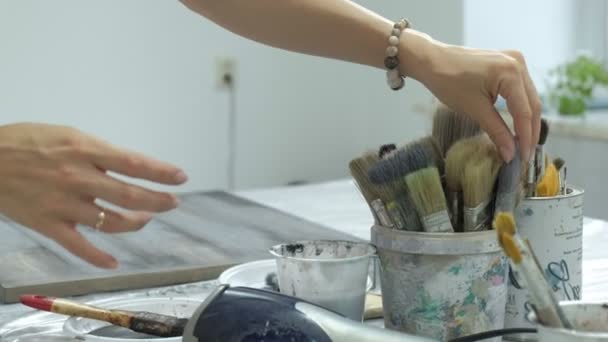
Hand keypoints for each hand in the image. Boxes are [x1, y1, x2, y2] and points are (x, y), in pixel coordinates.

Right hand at [0, 123, 187, 267]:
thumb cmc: (25, 142)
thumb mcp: (67, 135)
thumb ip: (98, 152)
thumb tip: (128, 165)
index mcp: (85, 150)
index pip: (134, 163)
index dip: (162, 172)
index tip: (180, 177)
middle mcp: (78, 177)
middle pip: (130, 194)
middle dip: (159, 200)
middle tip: (173, 202)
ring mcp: (64, 203)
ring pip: (112, 221)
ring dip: (137, 223)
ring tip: (147, 219)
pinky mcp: (49, 224)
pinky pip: (80, 246)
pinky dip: (99, 258)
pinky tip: (113, 263)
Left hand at [402, 32, 540, 161]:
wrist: (432, 61)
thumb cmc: (449, 82)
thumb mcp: (474, 109)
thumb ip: (496, 131)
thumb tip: (510, 154)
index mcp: (512, 73)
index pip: (525, 112)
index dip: (526, 138)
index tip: (524, 158)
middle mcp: (518, 63)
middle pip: (532, 104)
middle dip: (530, 131)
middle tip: (525, 155)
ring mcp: (514, 60)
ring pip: (528, 97)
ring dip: (527, 121)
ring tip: (522, 143)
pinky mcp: (507, 63)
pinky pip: (520, 89)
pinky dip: (519, 107)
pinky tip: (517, 124)